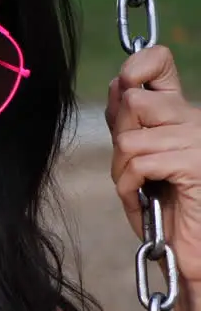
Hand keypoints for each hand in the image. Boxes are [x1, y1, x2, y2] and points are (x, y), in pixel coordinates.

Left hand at [106, 45, 200, 283]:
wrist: (194, 248)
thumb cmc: (168, 207)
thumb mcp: (141, 159)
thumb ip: (130, 125)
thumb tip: (118, 84)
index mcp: (181, 114)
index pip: (159, 62)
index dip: (135, 65)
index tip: (125, 84)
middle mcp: (194, 120)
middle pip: (132, 100)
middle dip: (118, 139)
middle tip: (132, 169)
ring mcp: (198, 140)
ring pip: (129, 137)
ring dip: (122, 171)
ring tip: (138, 189)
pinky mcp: (195, 164)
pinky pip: (140, 163)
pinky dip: (130, 186)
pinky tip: (144, 199)